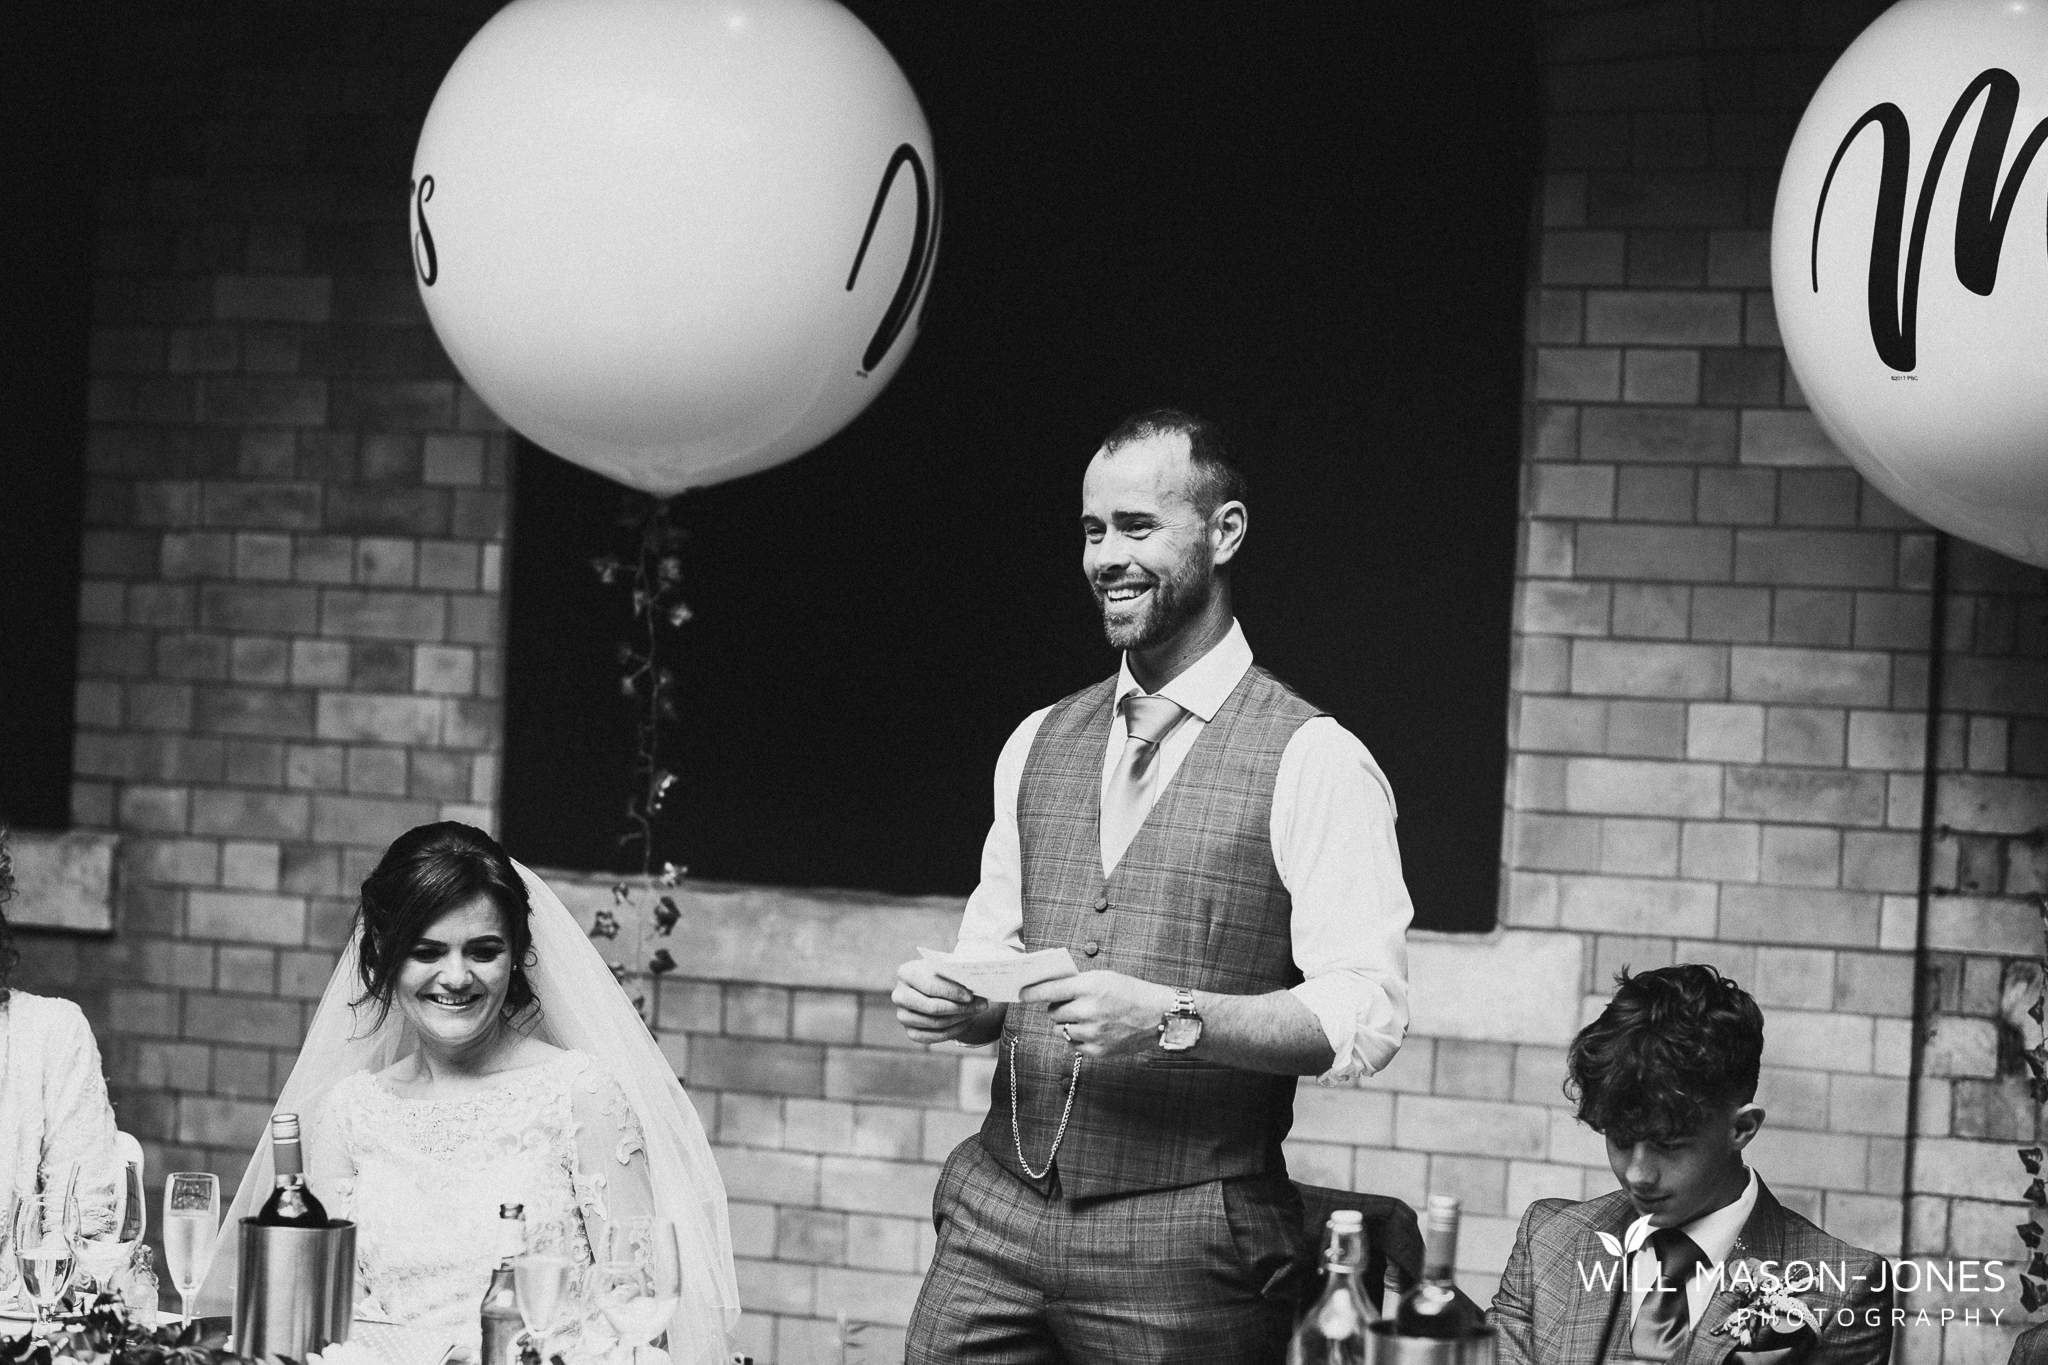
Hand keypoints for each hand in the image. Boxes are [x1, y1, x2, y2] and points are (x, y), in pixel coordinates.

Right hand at [892, 958, 990, 1044]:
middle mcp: (899, 995)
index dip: (951, 992)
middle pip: (931, 1007)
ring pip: (935, 1022)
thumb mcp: (946, 967)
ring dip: (960, 1018)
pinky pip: (934, 1037)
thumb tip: (975, 985)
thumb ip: (956, 973)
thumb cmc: (942, 974)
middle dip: (959, 1008)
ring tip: (977, 1011)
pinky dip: (953, 1030)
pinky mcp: (910, 1032)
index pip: (929, 986)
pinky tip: (966, 1021)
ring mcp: (902, 1016)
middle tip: (982, 1005)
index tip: (971, 995)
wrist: (935, 986)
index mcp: (906, 973)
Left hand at [1020, 972, 1176, 1058]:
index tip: (1021, 994)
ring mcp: (1093, 1033)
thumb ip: (1077, 984)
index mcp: (1091, 987)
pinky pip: (1074, 1044)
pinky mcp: (1098, 1051)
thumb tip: (1049, 989)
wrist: (1160, 1017)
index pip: (1050, 990)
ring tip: (1086, 1017)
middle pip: (1053, 1012)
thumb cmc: (1132, 992)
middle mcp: (1089, 1010)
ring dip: (1067, 1023)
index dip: (1032, 992)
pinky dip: (1078, 1037)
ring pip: (1061, 1029)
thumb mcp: (1105, 978)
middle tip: (1070, 1003)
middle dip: (1057, 1007)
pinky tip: (1095, 1029)